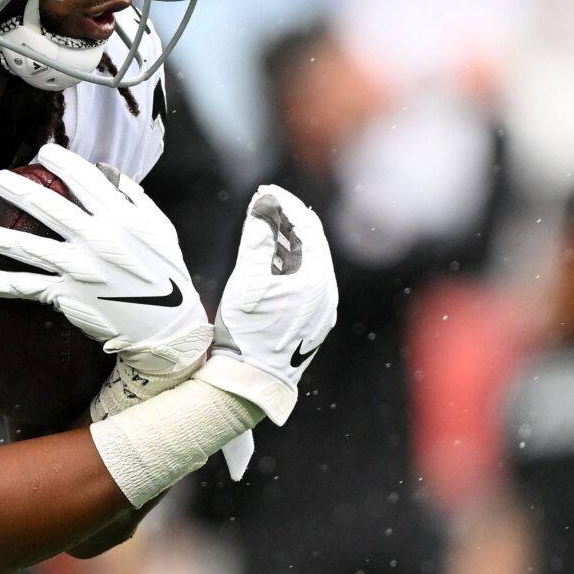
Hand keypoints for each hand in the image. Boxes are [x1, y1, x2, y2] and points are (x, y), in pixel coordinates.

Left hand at [0, 144, 212, 378]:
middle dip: (19, 191)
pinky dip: (5, 284)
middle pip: (49, 208)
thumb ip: (133, 198)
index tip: (43, 153)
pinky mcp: (69, 294)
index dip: (61, 162)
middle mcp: (96, 239)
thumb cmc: (164, 273)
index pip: (84, 181)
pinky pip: (30, 287)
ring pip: (30, 247)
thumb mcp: (159, 228)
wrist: (165, 324)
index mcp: (120, 217)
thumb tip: (106, 173)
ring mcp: (79, 268)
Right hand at [196, 185, 337, 424]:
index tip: (266, 190)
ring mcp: (322, 311)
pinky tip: (272, 260)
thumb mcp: (245, 281)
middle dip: (289, 221)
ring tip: (267, 225)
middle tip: (268, 202)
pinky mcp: (313, 324)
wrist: (250, 382)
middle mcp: (327, 294)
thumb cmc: (246, 332)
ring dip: (288, 243)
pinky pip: (306, 284)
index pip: (306, 229)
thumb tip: (262, 206)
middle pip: (312, 245)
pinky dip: (289, 266)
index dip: (286, 205)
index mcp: (316, 280)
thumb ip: (256, 240)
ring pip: (309, 265)